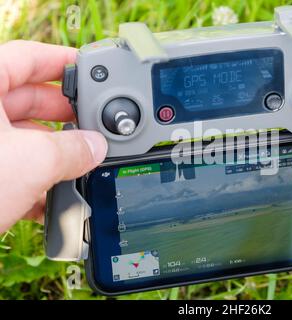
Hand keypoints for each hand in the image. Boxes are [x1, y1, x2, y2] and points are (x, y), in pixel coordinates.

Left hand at [0, 41, 106, 232]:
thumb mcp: (32, 161)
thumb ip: (73, 149)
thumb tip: (94, 147)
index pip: (28, 57)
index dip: (64, 62)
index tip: (90, 72)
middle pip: (28, 99)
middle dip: (64, 116)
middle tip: (92, 128)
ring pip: (22, 137)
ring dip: (54, 154)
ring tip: (78, 167)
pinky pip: (11, 164)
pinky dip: (34, 178)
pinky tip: (52, 198)